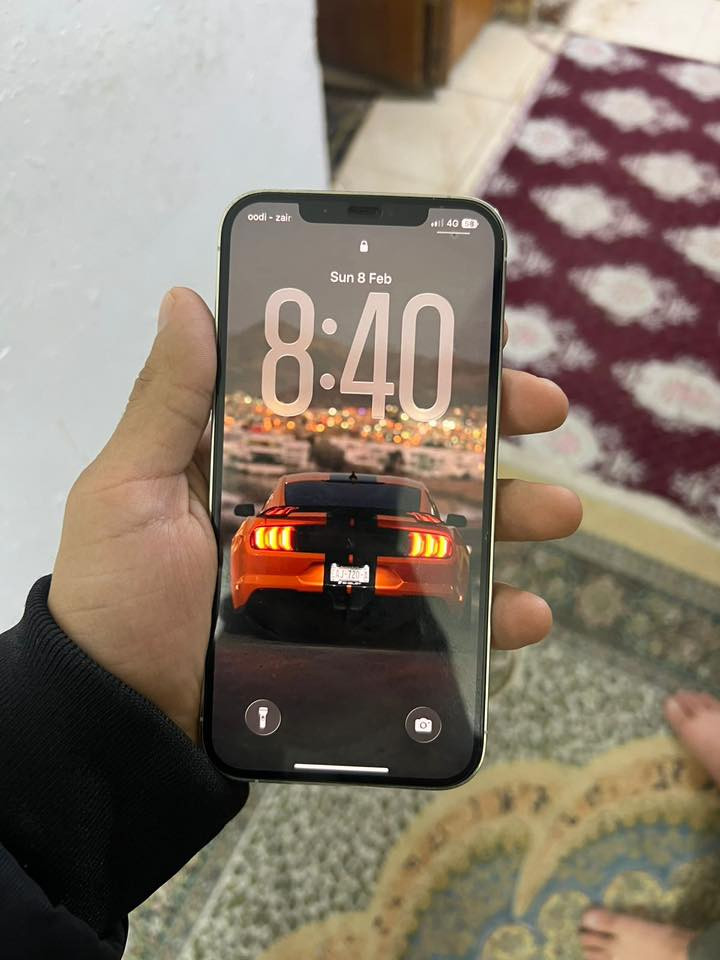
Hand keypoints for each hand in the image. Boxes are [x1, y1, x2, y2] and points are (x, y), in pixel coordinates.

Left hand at [49, 289, 580, 742]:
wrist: (127, 724)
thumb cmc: (120, 598)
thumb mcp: (130, 490)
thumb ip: (166, 402)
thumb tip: (187, 298)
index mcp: (268, 461)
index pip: (352, 400)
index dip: (413, 369)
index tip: (473, 341)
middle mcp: (316, 509)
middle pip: (414, 459)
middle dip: (486, 431)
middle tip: (545, 410)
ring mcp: (346, 573)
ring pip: (442, 533)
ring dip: (509, 518)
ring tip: (558, 511)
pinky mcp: (364, 636)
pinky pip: (439, 622)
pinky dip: (490, 618)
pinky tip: (529, 612)